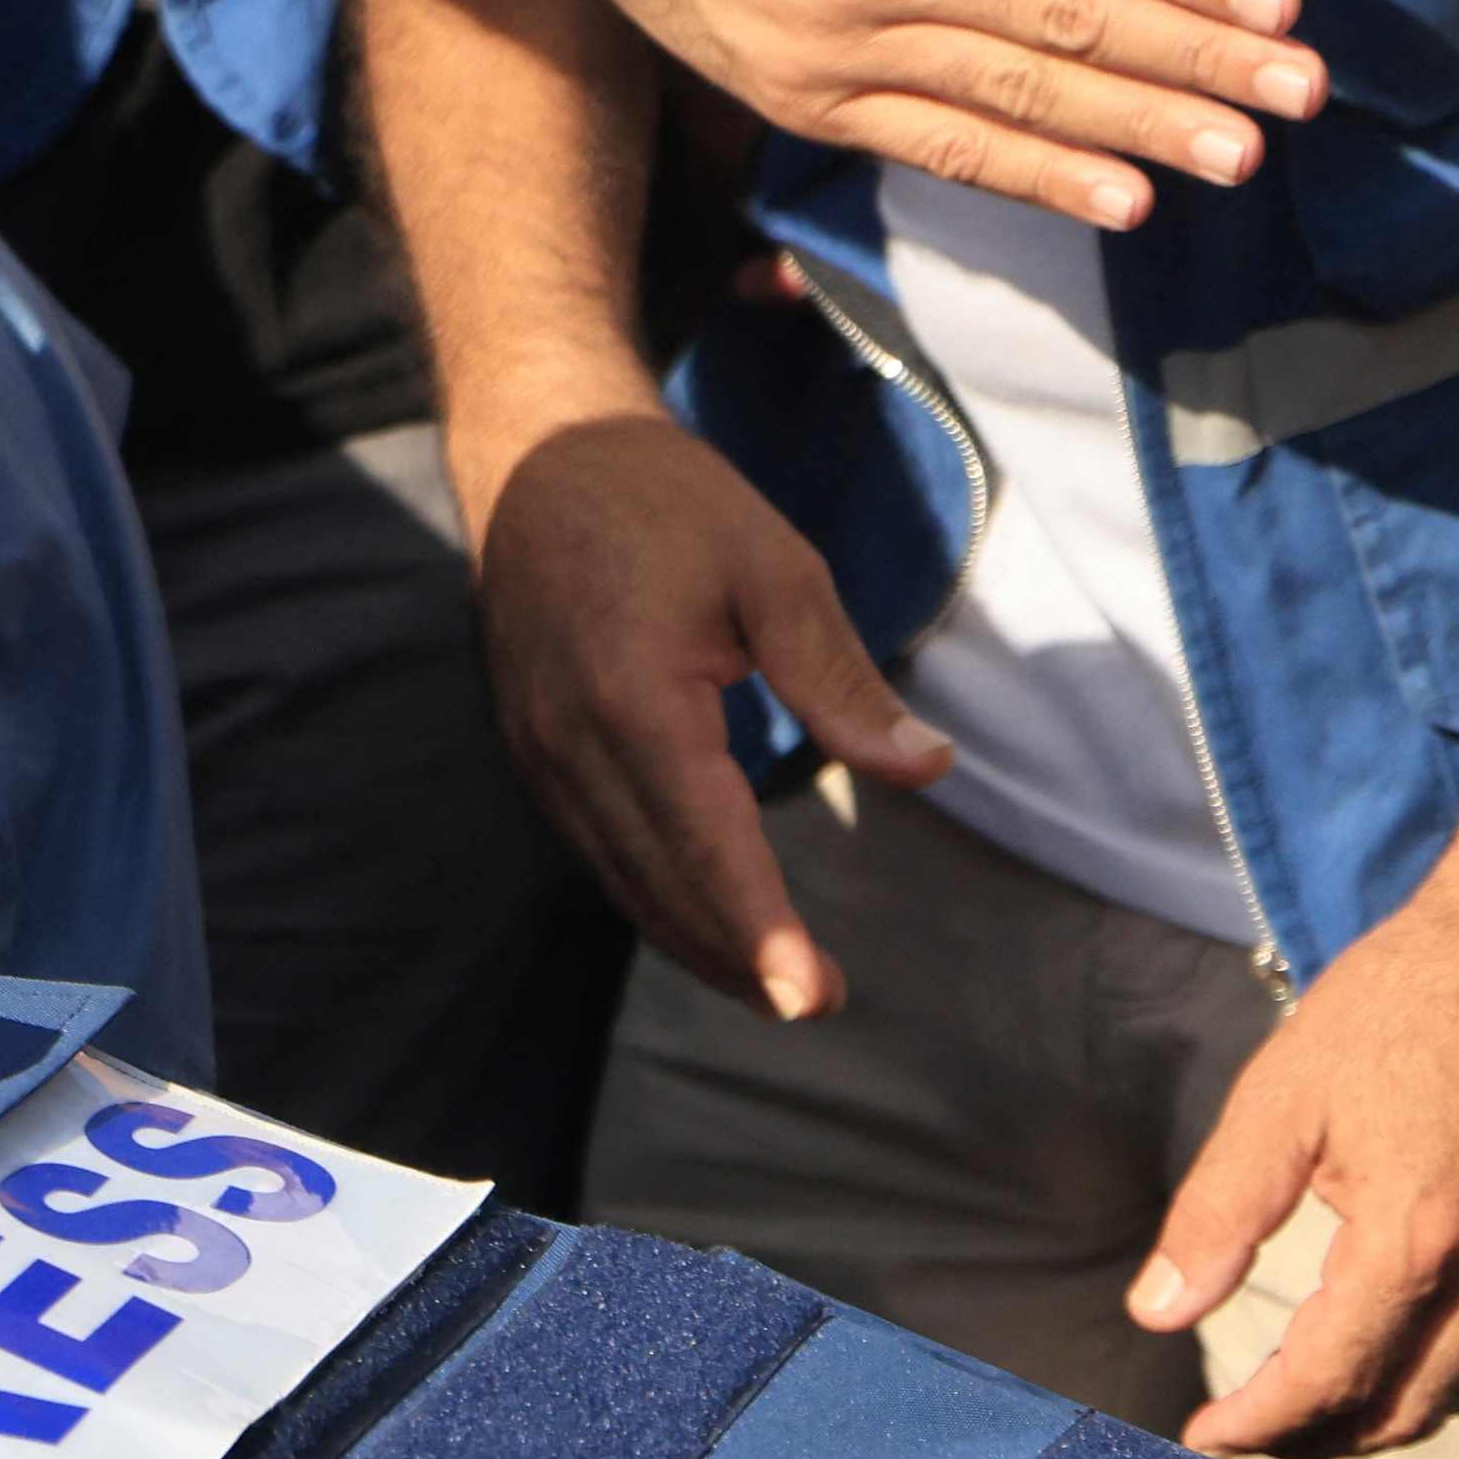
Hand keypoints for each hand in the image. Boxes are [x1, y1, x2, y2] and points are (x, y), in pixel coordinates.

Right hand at [455, 391, 953, 1016]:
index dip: (761, 928)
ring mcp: (542, 754)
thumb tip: (924, 766)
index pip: (708, 845)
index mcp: (636, 701)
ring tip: (770, 981)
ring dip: (694, 939)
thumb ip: (841, 681)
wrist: (540, 455)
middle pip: (661, 883)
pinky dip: (651, 894)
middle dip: (738, 956)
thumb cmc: (666, 502)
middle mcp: (574, 745)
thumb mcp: (777, 571)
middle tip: (819, 1002)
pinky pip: (596, 848)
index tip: (810, 994)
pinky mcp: (534, 750)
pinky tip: (698, 911)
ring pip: (622, 878)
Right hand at [553, 0, 1327, 238]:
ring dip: (1143, 135)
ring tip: (1240, 158)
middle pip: (1073, 26)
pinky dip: (1035, 180)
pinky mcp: (802, 99)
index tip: (1279, 3)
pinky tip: (1118, 201)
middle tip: (1303, 95)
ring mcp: (835, 48)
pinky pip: (940, 147)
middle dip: (1202, 64)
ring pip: (1021, 100)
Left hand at [1133, 879, 1458, 1457]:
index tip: (1204, 1439)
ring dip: (1384, 1417)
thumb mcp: (1282, 1099)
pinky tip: (1401, 1360)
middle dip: (1315, 1436)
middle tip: (1249, 1431)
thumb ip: (1217, 1218)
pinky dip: (1449, 1377)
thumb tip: (1156, 1312)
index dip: (1259, 1423)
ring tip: (1311, 1409)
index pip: (1327, 1380)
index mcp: (1418, 1240)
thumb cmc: (1410, 1003)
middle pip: (1400, 1410)